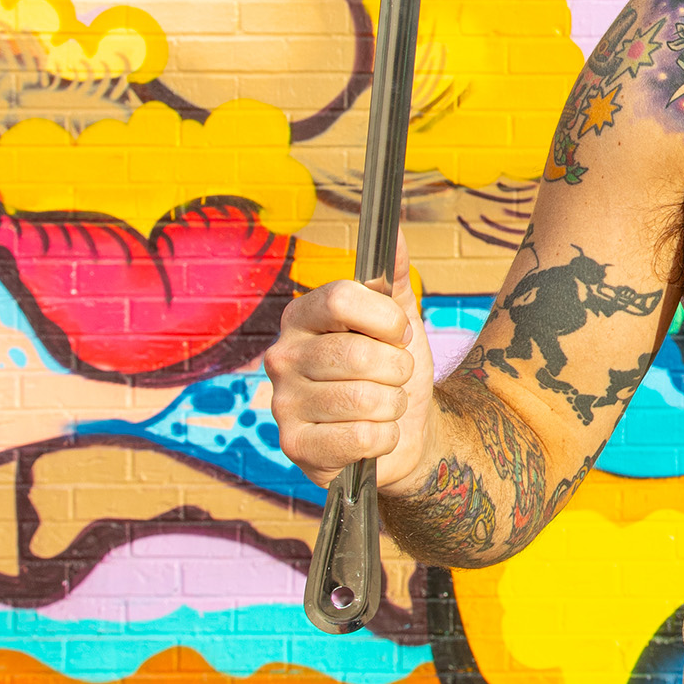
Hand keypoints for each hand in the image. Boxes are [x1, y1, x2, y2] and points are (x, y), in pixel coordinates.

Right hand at [265, 272, 434, 490]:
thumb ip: (394, 278)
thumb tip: (395, 236)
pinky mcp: (296, 447)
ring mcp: (283, 404)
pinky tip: (375, 436)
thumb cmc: (391, 373)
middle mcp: (282, 356)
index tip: (400, 334)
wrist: (401, 434)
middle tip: (395, 377)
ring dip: (393, 405)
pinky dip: (384, 437)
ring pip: (364, 398)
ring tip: (385, 406)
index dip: (385, 318)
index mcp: (302, 317)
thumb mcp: (398, 323)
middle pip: (358, 353)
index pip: (341, 298)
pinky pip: (360, 438)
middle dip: (397, 369)